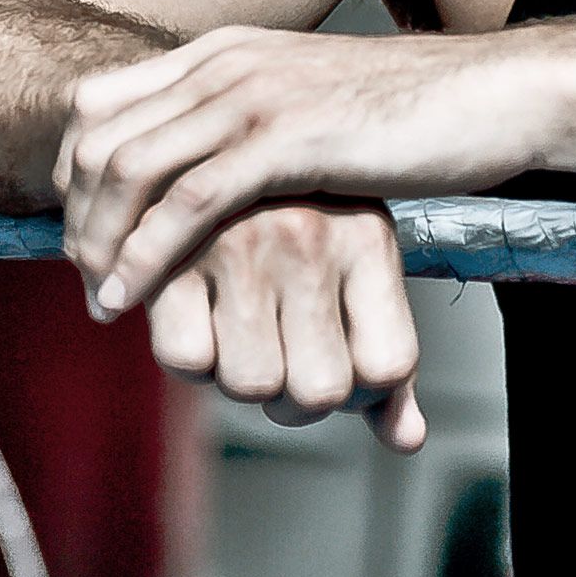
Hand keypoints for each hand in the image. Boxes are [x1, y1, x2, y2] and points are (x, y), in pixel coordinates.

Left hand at [55, 25, 538, 315]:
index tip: (81, 229)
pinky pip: (187, 204)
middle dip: (76, 212)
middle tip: (79, 273)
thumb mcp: (312, 102)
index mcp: (225, 51)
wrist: (493, 97)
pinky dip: (144, 256)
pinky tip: (130, 300)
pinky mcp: (287, 141)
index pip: (101, 100)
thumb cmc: (413, 114)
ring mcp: (254, 97)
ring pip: (131, 167)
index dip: (73, 170)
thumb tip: (219, 159)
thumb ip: (257, 120)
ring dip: (99, 241)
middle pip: (99, 134)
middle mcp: (225, 63)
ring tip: (99, 298)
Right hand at [144, 198, 426, 451]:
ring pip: (251, 384)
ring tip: (239, 331)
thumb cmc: (294, 210)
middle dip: (297, 397)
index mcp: (366, 235)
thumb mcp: (355, 257)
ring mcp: (237, 245)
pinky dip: (189, 355)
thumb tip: (407, 441)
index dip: (363, 389)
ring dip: (241, 376)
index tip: (338, 360)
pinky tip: (196, 316)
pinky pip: (187, 359)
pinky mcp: (169, 256)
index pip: (387, 367)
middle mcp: (307, 238)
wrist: (196, 135)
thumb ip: (380, 350)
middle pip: (319, 391)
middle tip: (282, 355)